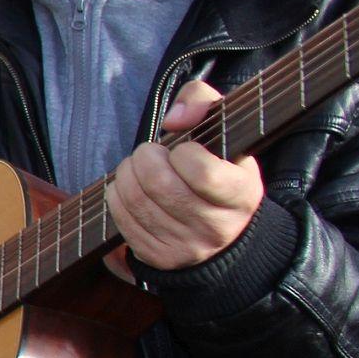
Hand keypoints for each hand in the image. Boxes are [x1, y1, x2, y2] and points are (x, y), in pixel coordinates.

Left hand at [106, 80, 261, 271]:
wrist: (222, 229)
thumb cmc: (219, 166)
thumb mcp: (225, 128)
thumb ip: (202, 101)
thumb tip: (173, 120)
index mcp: (241, 196)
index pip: (202, 173)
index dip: (184, 153)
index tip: (185, 150)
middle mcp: (215, 226)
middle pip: (159, 185)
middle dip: (145, 158)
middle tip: (150, 153)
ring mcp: (185, 246)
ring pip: (135, 200)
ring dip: (127, 173)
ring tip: (139, 167)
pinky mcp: (157, 256)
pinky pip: (121, 218)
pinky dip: (118, 194)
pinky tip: (131, 187)